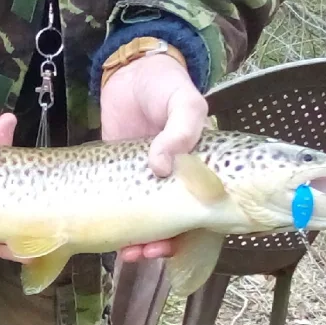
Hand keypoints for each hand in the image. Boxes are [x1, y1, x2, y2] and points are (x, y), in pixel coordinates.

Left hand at [100, 53, 207, 262]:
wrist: (129, 72)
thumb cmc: (166, 84)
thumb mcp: (184, 102)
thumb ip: (181, 129)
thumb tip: (162, 165)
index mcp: (205, 167)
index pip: (210, 208)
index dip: (199, 230)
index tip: (182, 242)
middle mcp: (181, 180)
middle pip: (180, 224)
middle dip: (167, 245)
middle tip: (149, 251)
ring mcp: (151, 181)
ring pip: (153, 223)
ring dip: (144, 242)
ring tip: (132, 252)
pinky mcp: (124, 178)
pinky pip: (126, 210)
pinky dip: (123, 228)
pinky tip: (115, 241)